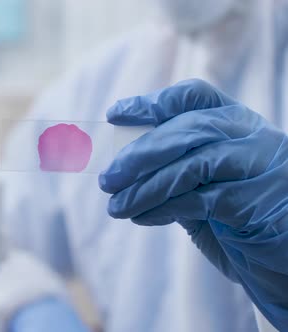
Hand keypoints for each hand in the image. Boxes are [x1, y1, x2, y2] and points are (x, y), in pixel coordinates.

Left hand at [98, 79, 287, 330]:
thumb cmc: (243, 216)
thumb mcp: (208, 184)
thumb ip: (177, 170)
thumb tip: (123, 166)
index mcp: (236, 123)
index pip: (192, 96)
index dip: (149, 102)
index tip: (113, 114)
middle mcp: (250, 137)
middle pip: (187, 129)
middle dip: (140, 153)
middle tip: (106, 178)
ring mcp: (259, 166)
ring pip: (192, 164)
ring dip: (145, 187)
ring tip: (116, 205)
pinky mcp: (257, 202)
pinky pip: (200, 200)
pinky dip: (163, 208)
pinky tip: (141, 217)